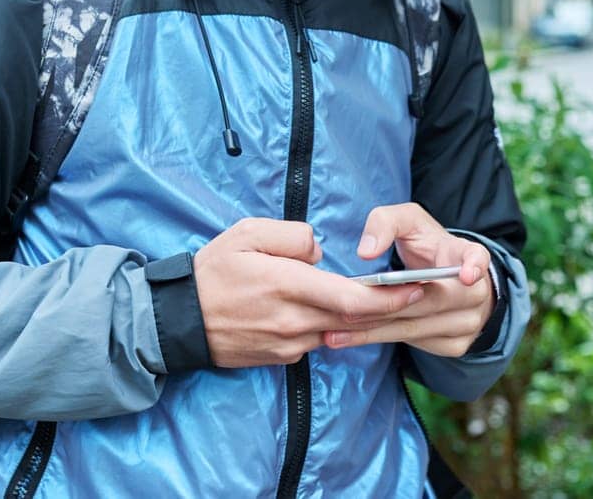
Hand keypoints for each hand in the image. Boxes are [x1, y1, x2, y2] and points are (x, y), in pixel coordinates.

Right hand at [193, 218, 426, 367]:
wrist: (178, 321)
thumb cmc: (212, 272)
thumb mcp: (247, 234)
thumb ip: (292, 236)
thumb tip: (319, 252)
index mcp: (287, 285)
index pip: (351, 299)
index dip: (388, 297)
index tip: (414, 287)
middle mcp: (292, 321)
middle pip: (353, 320)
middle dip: (386, 307)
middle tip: (412, 292)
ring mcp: (287, 345)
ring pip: (336, 330)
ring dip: (356, 317)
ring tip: (373, 298)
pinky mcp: (281, 359)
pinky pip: (314, 340)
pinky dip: (328, 326)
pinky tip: (327, 311)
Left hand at [321, 203, 493, 357]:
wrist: (444, 278)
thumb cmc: (425, 245)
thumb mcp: (407, 222)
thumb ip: (385, 223)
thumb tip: (366, 252)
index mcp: (468, 256)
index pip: (478, 258)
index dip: (474, 265)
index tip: (468, 275)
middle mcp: (475, 293)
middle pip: (430, 303)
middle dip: (385, 307)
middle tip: (344, 310)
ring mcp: (468, 323)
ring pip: (417, 328)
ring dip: (374, 330)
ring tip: (333, 331)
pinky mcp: (455, 346)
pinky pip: (413, 344)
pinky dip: (379, 339)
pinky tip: (349, 337)